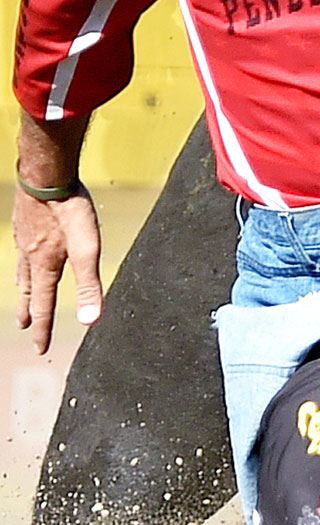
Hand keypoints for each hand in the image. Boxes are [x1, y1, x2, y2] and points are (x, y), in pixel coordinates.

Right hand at [13, 184, 102, 353]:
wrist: (47, 175)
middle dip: (29, 312)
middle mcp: (31, 257)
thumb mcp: (88, 250)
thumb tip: (91, 321)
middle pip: (30, 292)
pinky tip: (27, 254)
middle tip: (25, 327)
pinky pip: (22, 251)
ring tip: (23, 296)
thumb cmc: (70, 211)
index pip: (45, 307)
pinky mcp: (25, 223)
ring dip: (24, 289)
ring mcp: (25, 238)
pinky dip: (22, 263)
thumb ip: (89, 285)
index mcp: (46, 267)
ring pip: (22, 272)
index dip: (44, 330)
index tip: (40, 349)